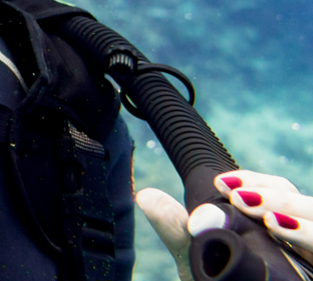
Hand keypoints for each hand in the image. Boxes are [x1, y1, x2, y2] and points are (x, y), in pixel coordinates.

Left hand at [138, 171, 312, 280]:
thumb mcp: (198, 259)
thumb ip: (177, 228)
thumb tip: (145, 195)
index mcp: (276, 230)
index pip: (280, 192)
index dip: (259, 182)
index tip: (223, 183)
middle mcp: (300, 242)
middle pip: (304, 203)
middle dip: (273, 193)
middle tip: (236, 194)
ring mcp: (311, 259)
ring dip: (290, 208)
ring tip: (265, 214)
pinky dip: (309, 233)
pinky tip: (280, 225)